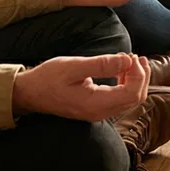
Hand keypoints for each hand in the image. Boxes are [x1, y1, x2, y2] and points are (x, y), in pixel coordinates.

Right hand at [11, 53, 149, 120]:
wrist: (28, 94)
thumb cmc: (48, 78)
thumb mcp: (74, 66)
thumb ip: (102, 65)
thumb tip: (127, 60)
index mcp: (96, 104)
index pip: (132, 94)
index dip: (139, 75)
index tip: (132, 57)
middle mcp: (100, 113)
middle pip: (135, 99)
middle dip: (141, 77)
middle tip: (137, 57)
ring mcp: (97, 113)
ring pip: (129, 100)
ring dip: (135, 80)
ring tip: (131, 61)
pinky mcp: (94, 109)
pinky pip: (119, 99)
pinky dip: (125, 84)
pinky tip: (121, 71)